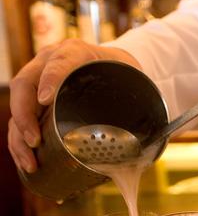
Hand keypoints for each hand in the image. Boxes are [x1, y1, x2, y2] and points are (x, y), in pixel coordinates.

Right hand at [8, 39, 140, 172]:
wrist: (116, 67)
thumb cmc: (125, 75)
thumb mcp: (134, 82)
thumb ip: (143, 104)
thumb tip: (161, 143)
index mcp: (76, 52)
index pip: (59, 61)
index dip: (51, 78)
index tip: (46, 99)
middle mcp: (49, 62)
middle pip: (25, 84)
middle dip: (25, 115)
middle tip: (35, 141)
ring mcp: (38, 80)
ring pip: (19, 106)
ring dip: (19, 136)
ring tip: (31, 162)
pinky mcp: (35, 100)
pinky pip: (21, 119)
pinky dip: (21, 142)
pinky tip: (29, 163)